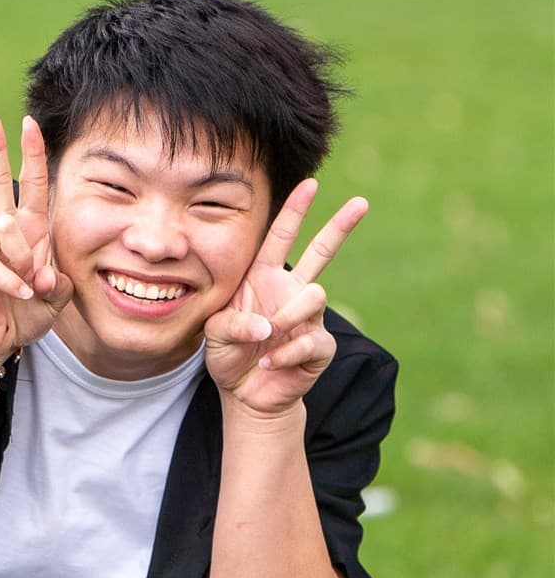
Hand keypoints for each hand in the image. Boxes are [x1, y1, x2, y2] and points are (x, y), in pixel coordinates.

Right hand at [0, 112, 73, 361]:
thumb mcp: (54, 297)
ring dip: (25, 259)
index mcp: (25, 231)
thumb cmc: (23, 313)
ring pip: (5, 229)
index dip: (30, 154)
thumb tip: (44, 273)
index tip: (28, 123)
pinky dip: (11, 280)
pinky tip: (22, 295)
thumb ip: (58, 280)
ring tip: (30, 285)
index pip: (30, 185)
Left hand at [205, 180, 367, 416]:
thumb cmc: (229, 355)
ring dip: (289, 316)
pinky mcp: (319, 346)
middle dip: (340, 226)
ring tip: (268, 336)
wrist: (245, 394)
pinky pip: (310, 340)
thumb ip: (233, 323)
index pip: (281, 237)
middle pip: (322, 252)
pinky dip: (286, 354)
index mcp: (263, 277)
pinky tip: (269, 363)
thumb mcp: (215, 333)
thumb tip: (268, 326)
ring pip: (315, 296)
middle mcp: (290, 291)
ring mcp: (308, 318)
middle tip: (361, 203)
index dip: (295, 211)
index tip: (310, 183)